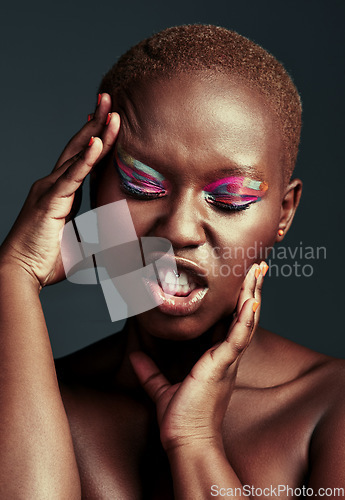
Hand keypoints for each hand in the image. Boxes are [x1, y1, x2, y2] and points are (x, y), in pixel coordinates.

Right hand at [0, 94, 119, 287]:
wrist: (21, 273)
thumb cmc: (47, 260)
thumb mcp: (82, 245)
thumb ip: (100, 238)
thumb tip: (122, 240)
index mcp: (61, 193)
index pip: (82, 160)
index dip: (96, 140)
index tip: (107, 120)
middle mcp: (54, 185)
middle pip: (79, 148)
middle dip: (97, 123)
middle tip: (110, 100)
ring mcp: (50, 190)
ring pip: (77, 156)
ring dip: (96, 132)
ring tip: (111, 110)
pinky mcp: (50, 201)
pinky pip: (72, 176)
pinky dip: (86, 159)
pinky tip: (98, 141)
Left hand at [130, 261, 266, 453]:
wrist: (186, 442)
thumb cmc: (180, 421)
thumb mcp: (162, 389)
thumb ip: (150, 372)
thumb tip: (134, 357)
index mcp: (217, 360)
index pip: (229, 323)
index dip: (236, 302)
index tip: (241, 283)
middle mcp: (227, 357)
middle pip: (243, 316)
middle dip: (251, 290)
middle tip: (258, 267)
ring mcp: (227, 360)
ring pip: (246, 321)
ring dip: (252, 295)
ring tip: (259, 271)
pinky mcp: (222, 365)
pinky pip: (238, 337)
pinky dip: (245, 319)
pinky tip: (250, 300)